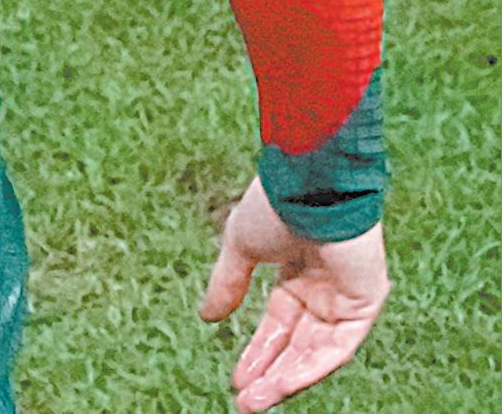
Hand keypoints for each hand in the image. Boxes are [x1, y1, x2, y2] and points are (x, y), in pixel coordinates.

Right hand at [200, 176, 390, 411]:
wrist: (308, 183)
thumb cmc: (275, 204)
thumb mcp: (240, 247)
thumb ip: (227, 283)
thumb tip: (208, 317)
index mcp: (297, 270)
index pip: (279, 322)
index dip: (258, 350)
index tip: (237, 377)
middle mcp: (323, 286)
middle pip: (297, 342)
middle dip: (270, 371)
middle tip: (246, 401)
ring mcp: (345, 293)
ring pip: (317, 350)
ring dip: (286, 377)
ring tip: (255, 401)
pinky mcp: (366, 298)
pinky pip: (340, 345)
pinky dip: (312, 366)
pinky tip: (284, 382)